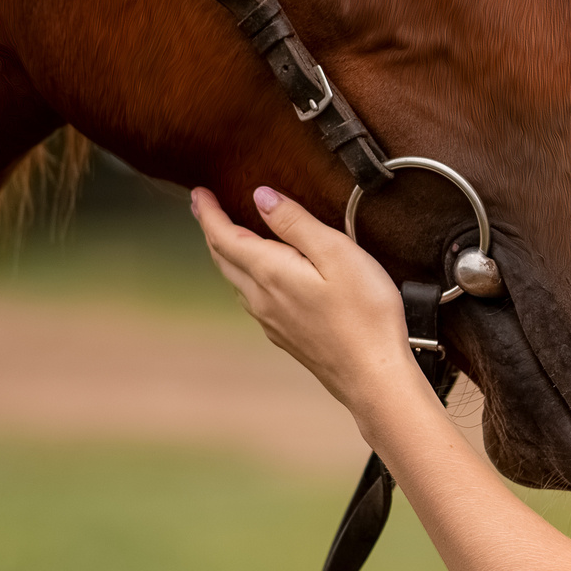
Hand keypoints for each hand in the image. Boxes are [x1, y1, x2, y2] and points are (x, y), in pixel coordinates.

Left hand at [191, 184, 424, 421]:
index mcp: (270, 273)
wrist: (373, 376)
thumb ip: (296, 223)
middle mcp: (262, 299)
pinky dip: (246, 276)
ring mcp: (272, 321)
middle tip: (204, 207)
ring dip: (227, 254)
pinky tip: (261, 275)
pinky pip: (253, 298)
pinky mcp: (286, 336)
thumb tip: (261, 197)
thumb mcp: (336, 253)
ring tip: (229, 235)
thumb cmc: (364, 314)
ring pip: (236, 280)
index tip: (198, 193)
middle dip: (211, 230)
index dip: (207, 212)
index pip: (223, 237)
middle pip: (224, 259)